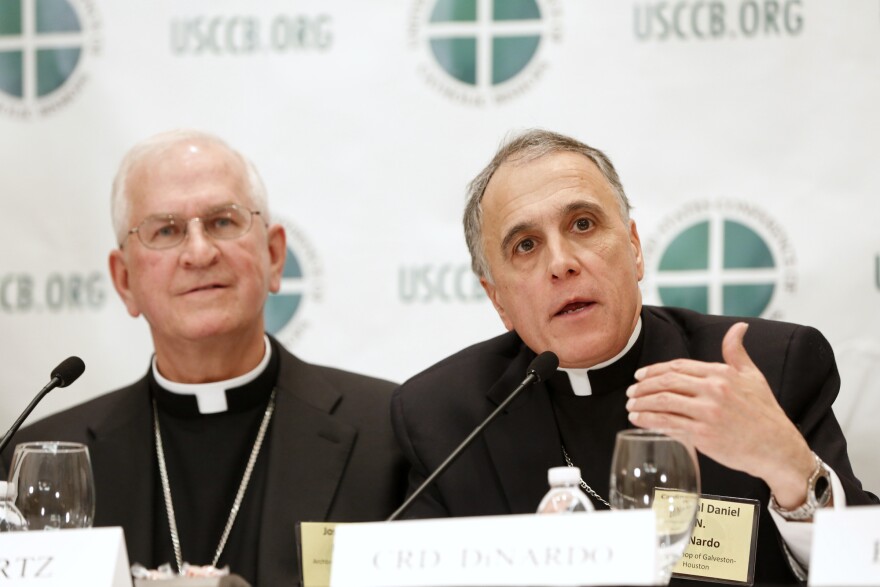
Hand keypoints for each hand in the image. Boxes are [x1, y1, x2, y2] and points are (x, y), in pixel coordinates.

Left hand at [625, 322, 814, 507]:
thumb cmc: (765, 414)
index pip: (678, 366)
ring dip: (642, 403)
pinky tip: (638, 420)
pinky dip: (649, 421)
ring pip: (664, 402)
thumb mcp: (753, 377)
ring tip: (630, 405)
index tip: (640, 375)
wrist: (778, 448)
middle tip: (631, 391)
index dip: (654, 370)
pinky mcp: (704, 435)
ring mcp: (708, 413)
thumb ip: (737, 352)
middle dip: (643, 386)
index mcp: (722, 374)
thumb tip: (738, 327)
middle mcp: (714, 390)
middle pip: (667, 382)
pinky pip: (669, 424)